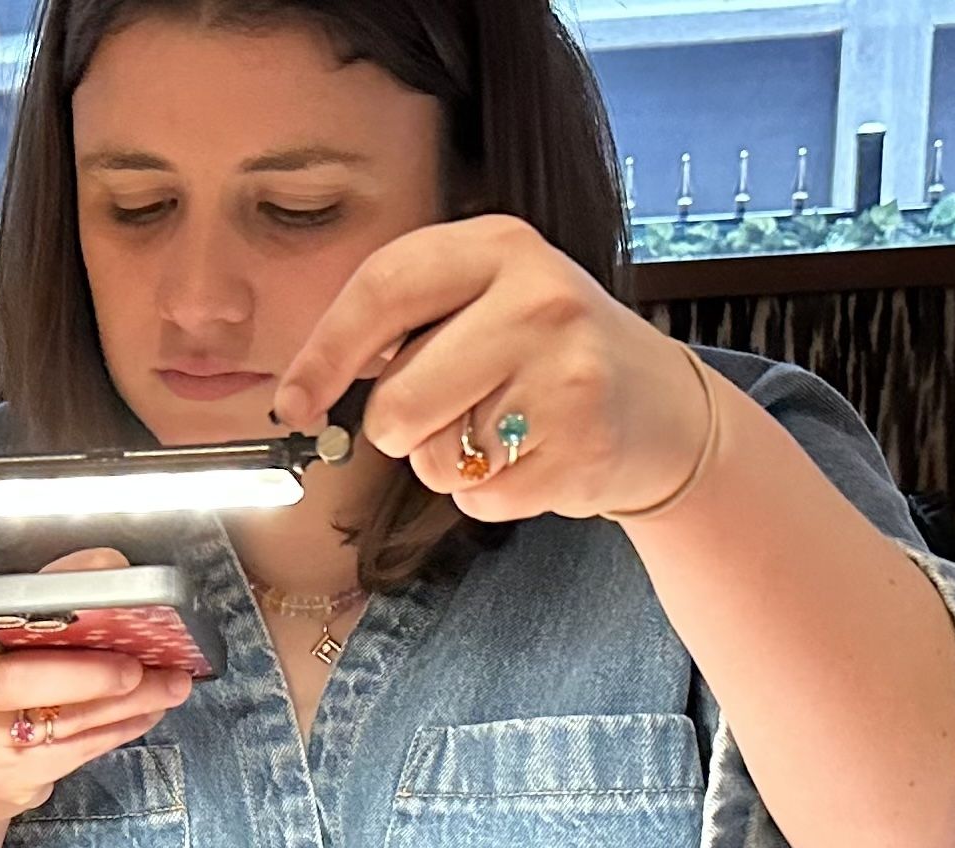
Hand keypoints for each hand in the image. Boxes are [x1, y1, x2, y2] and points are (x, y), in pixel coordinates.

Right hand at [0, 546, 194, 819]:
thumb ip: (34, 608)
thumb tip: (112, 570)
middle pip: (8, 682)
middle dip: (81, 673)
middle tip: (132, 665)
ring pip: (62, 721)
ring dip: (127, 700)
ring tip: (170, 681)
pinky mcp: (14, 776)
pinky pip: (80, 749)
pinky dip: (123, 726)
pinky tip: (152, 707)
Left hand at [268, 215, 717, 524]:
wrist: (662, 408)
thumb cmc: (546, 355)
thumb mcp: (487, 299)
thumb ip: (404, 320)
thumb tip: (301, 385)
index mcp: (501, 246)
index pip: (383, 289)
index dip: (323, 353)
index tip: (292, 401)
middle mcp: (539, 299)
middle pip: (397, 399)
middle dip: (401, 426)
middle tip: (451, 408)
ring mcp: (567, 373)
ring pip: (432, 455)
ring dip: (447, 460)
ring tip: (504, 428)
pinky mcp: (583, 445)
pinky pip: (477, 495)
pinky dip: (490, 492)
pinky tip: (534, 457)